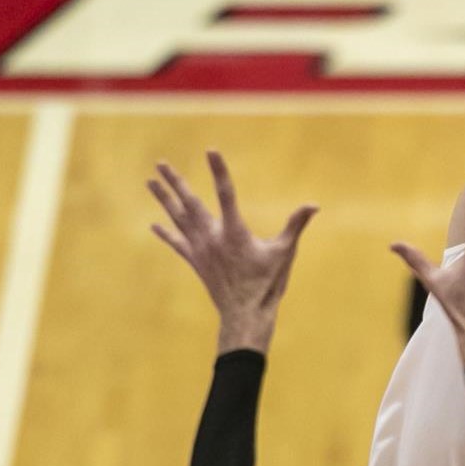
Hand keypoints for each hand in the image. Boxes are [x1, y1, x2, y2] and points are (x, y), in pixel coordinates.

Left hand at [148, 151, 317, 354]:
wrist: (245, 315)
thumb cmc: (268, 283)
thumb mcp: (285, 252)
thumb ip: (296, 225)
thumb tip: (314, 205)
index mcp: (235, 232)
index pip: (226, 193)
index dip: (219, 171)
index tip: (211, 151)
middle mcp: (212, 238)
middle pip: (190, 203)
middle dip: (176, 182)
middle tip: (160, 163)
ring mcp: (201, 250)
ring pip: (178, 219)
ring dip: (164, 199)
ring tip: (150, 182)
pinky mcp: (196, 262)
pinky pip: (177, 243)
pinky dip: (165, 233)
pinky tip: (154, 224)